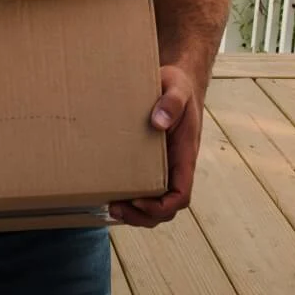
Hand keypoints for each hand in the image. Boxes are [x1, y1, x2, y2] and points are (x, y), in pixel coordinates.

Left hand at [108, 64, 201, 227]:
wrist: (176, 79)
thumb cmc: (178, 85)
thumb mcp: (176, 88)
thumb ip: (171, 103)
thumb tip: (159, 122)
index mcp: (184, 155)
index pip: (181, 194)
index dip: (161, 206)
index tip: (139, 200)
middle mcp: (175, 165)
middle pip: (166, 206)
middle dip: (143, 215)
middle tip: (115, 209)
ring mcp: (163, 164)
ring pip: (154, 200)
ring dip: (134, 211)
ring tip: (110, 207)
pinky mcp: (149, 158)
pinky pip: (144, 184)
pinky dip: (129, 195)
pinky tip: (110, 191)